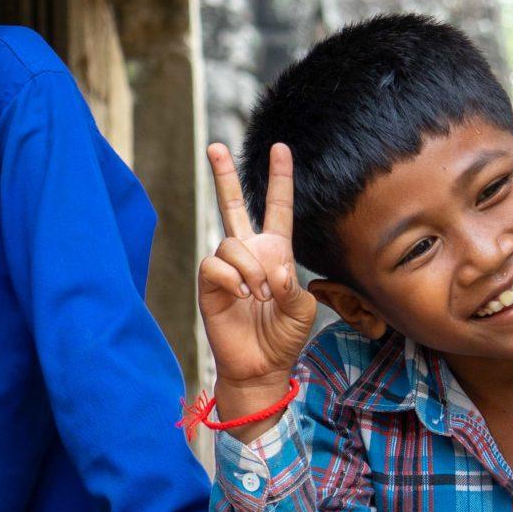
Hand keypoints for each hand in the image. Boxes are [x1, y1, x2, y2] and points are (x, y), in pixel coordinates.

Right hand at [200, 142, 316, 424]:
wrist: (261, 366)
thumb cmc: (283, 337)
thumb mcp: (303, 308)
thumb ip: (290, 283)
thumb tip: (268, 267)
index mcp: (276, 252)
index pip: (278, 208)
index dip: (279, 178)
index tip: (280, 148)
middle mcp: (249, 253)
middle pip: (234, 205)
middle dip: (224, 175)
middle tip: (216, 146)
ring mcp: (227, 267)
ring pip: (232, 243)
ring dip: (251, 268)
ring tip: (259, 294)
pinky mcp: (209, 283)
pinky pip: (216, 264)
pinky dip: (234, 278)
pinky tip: (242, 295)